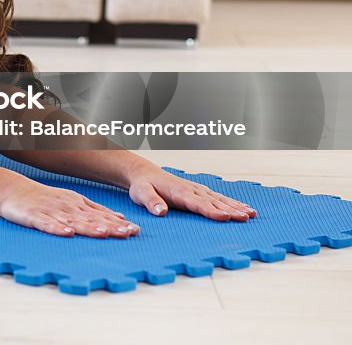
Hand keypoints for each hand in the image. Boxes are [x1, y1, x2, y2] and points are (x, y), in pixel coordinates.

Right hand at [0, 178, 140, 237]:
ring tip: (103, 233)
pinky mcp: (34, 217)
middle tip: (128, 233)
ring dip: (89, 227)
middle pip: (91, 219)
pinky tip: (67, 233)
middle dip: (110, 227)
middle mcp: (67, 207)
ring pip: (73, 221)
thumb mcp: (72, 200)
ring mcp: (51, 211)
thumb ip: (95, 210)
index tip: (135, 231)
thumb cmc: (43, 198)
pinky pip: (47, 224)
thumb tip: (119, 218)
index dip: (118, 223)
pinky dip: (57, 229)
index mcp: (77, 203)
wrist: (13, 190)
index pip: (101, 215)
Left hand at [128, 167, 256, 220]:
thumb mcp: (141, 194)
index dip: (212, 211)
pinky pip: (218, 197)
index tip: (226, 217)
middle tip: (246, 218)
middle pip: (214, 201)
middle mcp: (192, 190)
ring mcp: (197, 190)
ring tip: (251, 214)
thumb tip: (161, 212)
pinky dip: (232, 202)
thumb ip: (151, 202)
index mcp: (179, 192)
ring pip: (219, 199)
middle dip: (231, 209)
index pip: (198, 203)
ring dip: (236, 206)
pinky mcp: (199, 191)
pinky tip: (243, 207)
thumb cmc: (143, 186)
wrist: (145, 174)